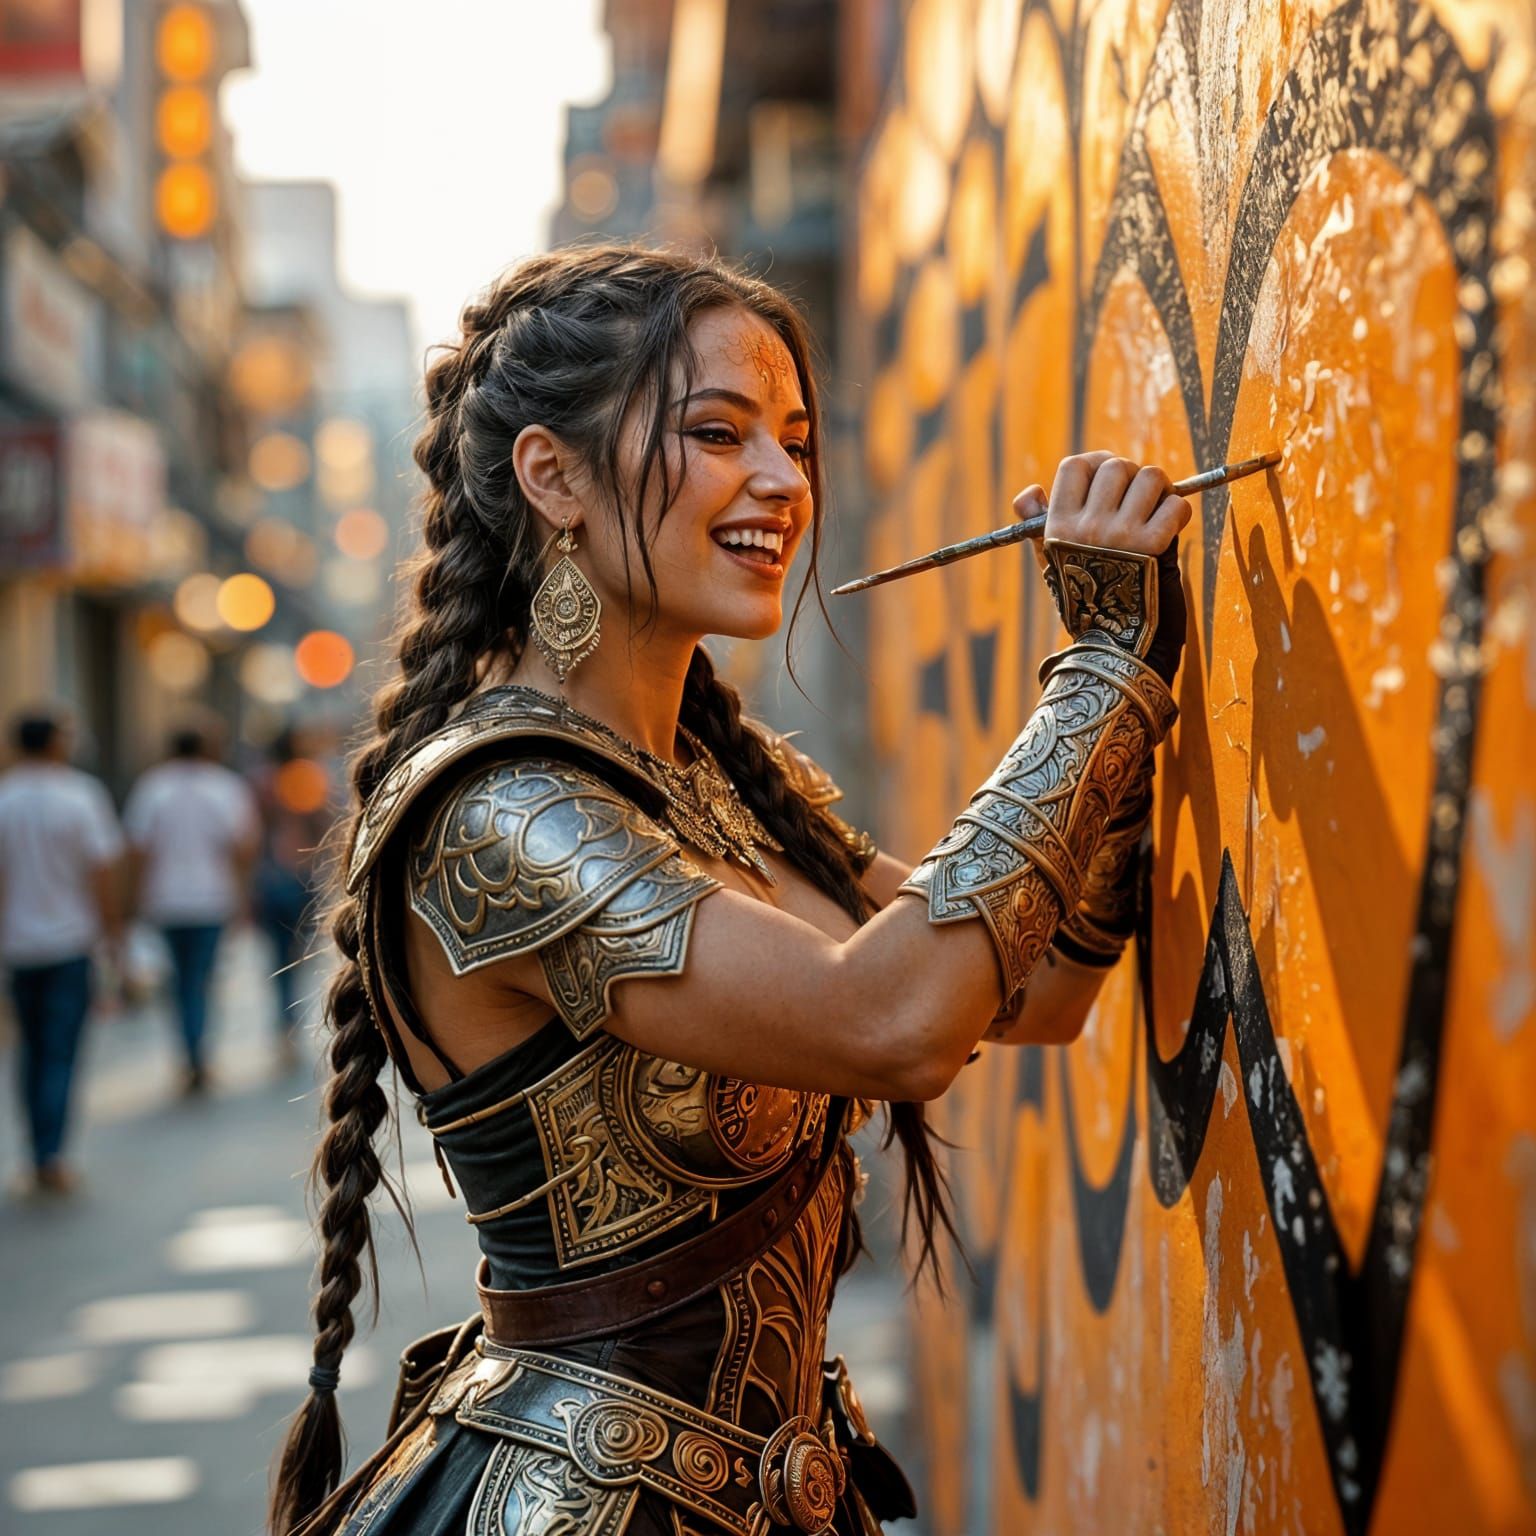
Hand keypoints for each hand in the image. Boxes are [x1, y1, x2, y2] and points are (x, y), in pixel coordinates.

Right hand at [1015, 453, 1190, 684]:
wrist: (1113, 648)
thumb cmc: (1083, 604)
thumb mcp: (1051, 564)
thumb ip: (1039, 525)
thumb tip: (1027, 493)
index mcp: (1058, 526)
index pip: (1073, 466)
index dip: (1096, 462)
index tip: (1107, 475)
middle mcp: (1086, 527)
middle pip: (1115, 467)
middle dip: (1132, 475)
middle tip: (1138, 497)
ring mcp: (1119, 535)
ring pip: (1150, 478)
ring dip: (1160, 489)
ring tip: (1157, 509)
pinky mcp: (1153, 547)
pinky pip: (1175, 505)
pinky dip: (1179, 512)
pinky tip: (1171, 528)